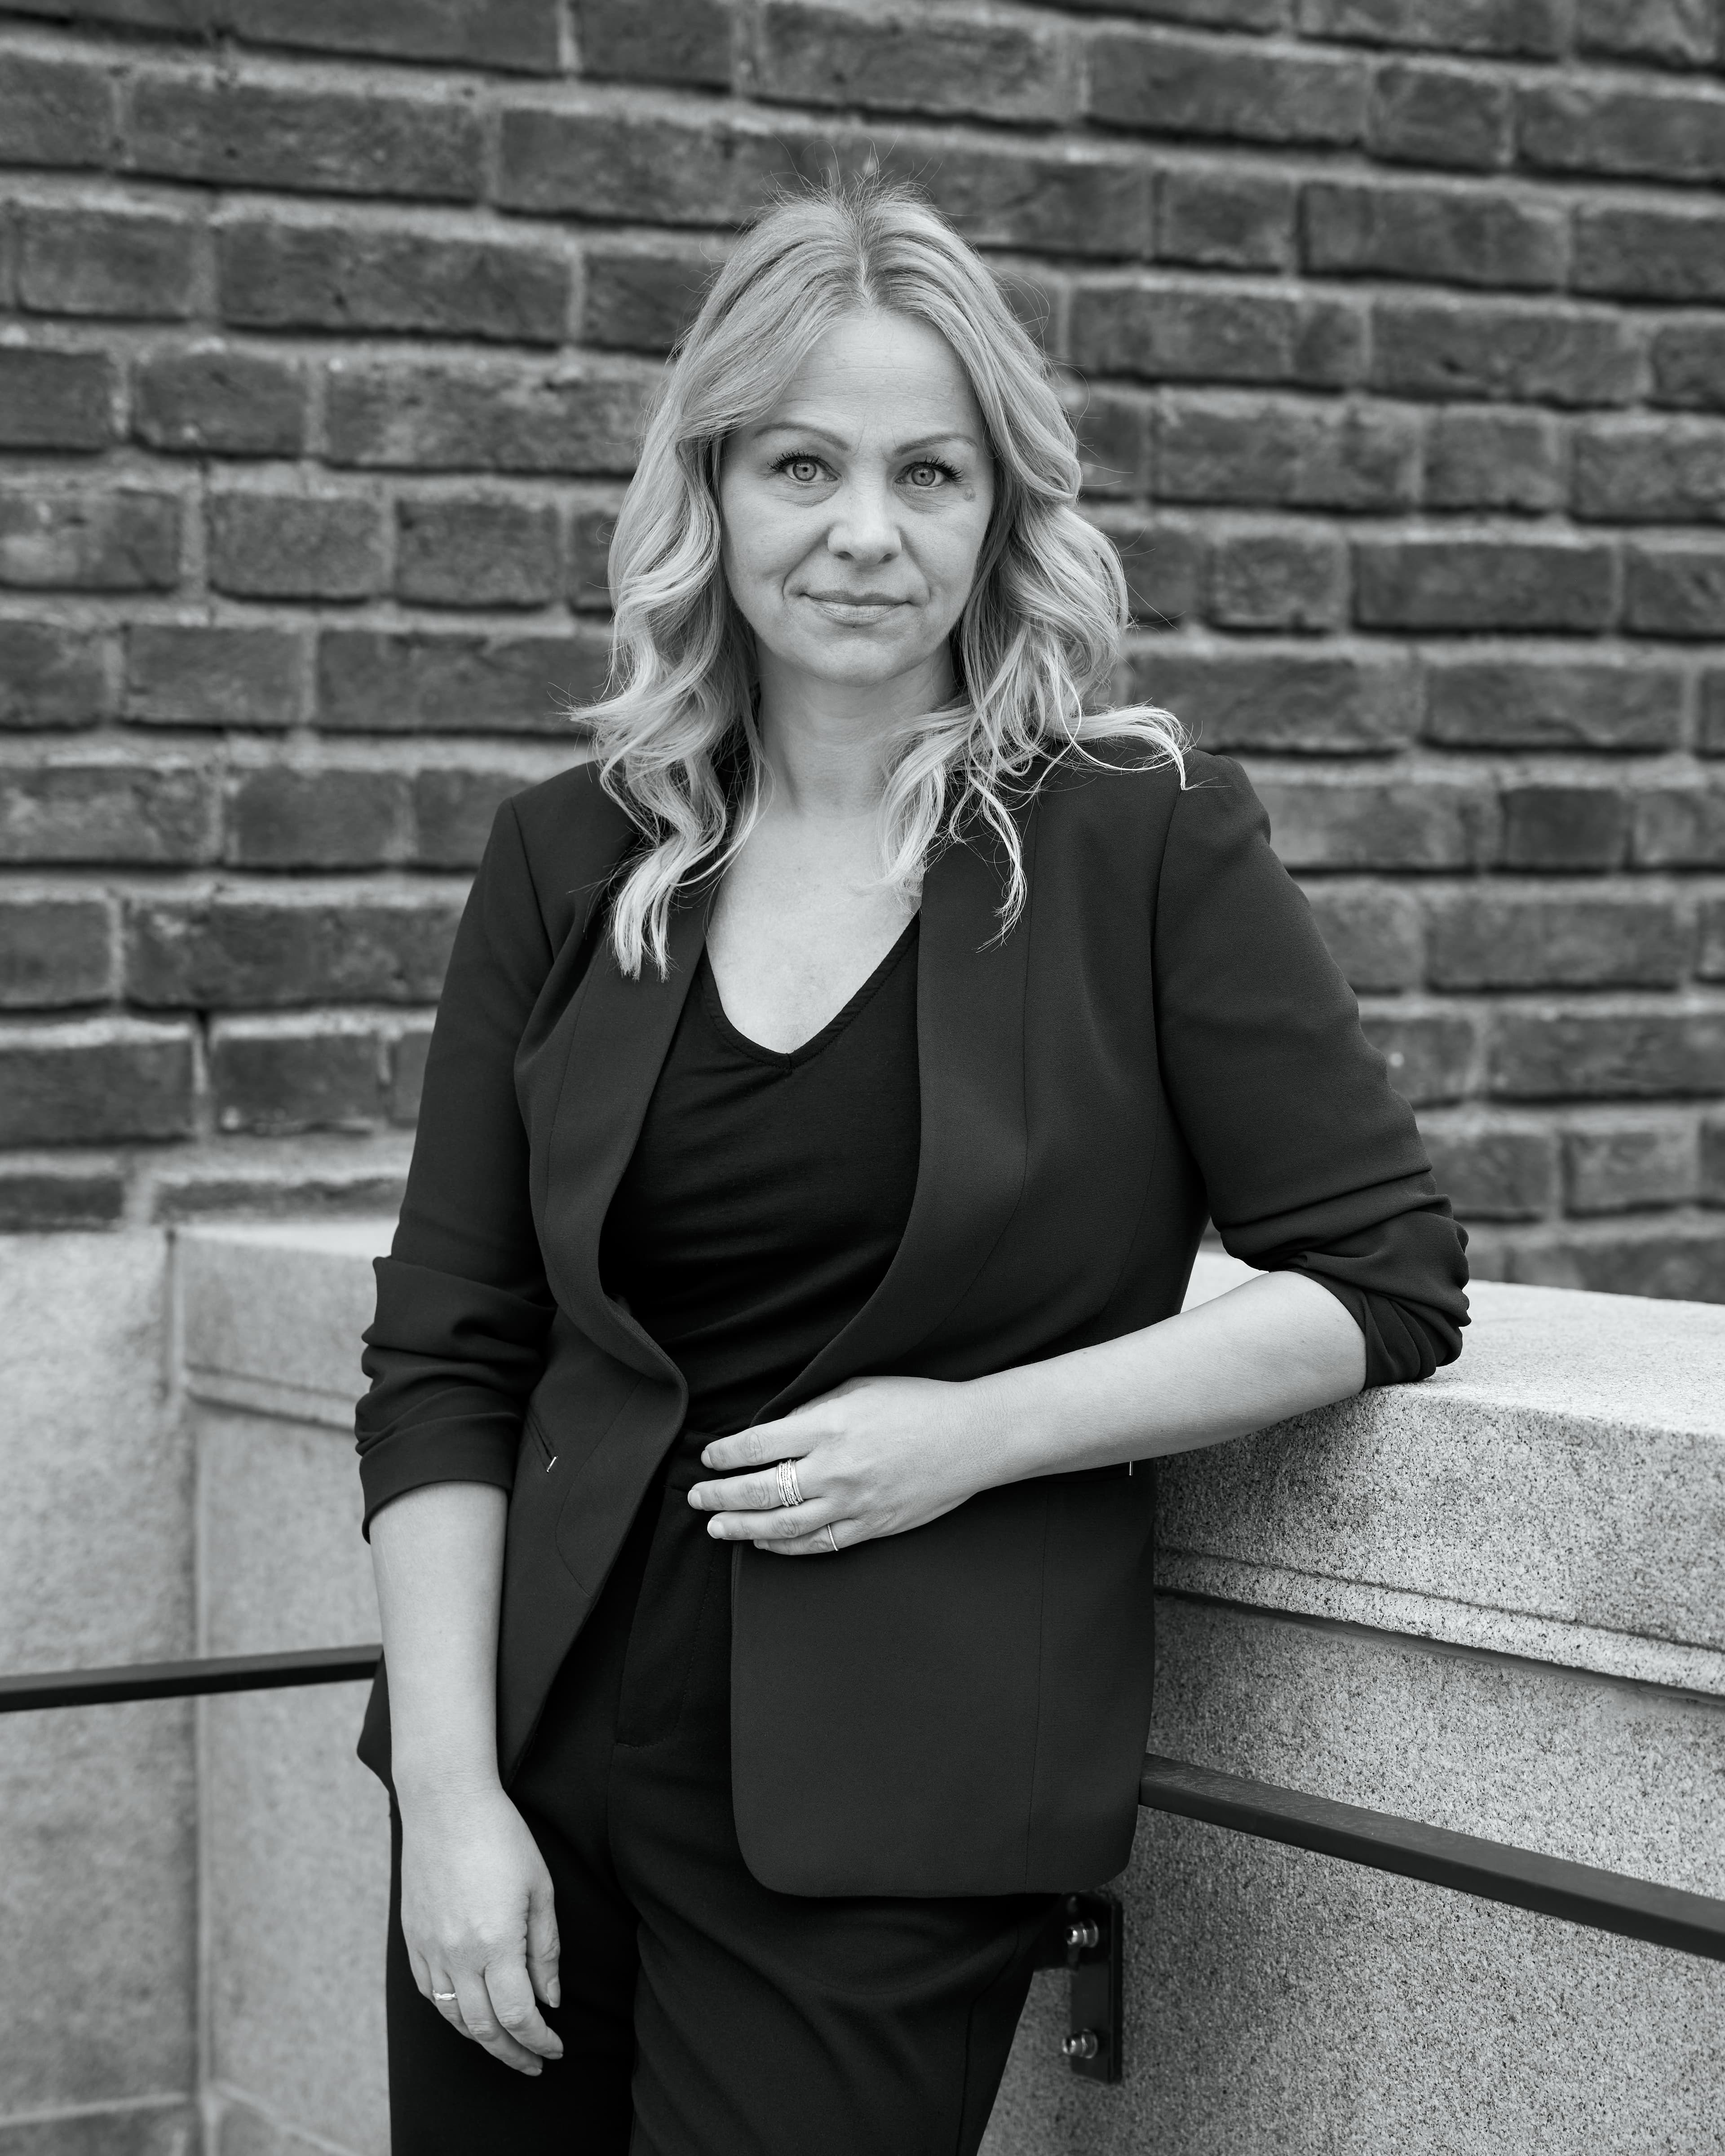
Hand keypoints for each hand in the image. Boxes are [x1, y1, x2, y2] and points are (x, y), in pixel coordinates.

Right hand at [397, 1781, 562, 2076]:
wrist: (446, 1803)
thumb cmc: (502, 1838)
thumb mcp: (540, 1889)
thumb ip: (545, 1950)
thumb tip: (550, 2000)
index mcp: (495, 1943)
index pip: (518, 2016)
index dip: (539, 2041)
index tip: (556, 2049)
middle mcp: (458, 1955)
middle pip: (483, 2029)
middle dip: (511, 2054)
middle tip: (534, 2064)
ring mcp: (430, 1949)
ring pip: (453, 2016)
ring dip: (481, 2039)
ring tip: (506, 2044)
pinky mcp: (413, 1938)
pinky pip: (430, 1992)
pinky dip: (452, 2011)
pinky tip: (470, 2012)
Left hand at [687, 1374, 988, 1555]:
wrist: (973, 1437)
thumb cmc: (918, 1403)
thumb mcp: (860, 1387)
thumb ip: (814, 1408)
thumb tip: (777, 1428)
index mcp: (830, 1426)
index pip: (760, 1445)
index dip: (726, 1454)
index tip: (708, 1457)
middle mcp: (836, 1468)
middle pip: (762, 1490)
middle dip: (721, 1495)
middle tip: (696, 1498)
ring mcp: (854, 1503)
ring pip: (783, 1525)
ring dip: (743, 1527)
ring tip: (718, 1527)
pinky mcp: (872, 1526)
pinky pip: (819, 1544)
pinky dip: (786, 1547)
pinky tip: (765, 1542)